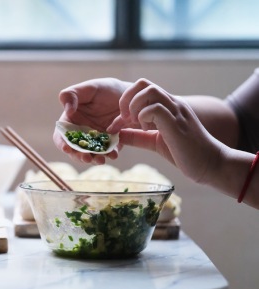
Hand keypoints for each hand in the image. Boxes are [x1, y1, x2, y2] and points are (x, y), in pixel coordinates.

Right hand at [54, 78, 130, 163]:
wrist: (130, 95)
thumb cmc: (106, 89)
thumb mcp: (89, 88)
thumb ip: (72, 94)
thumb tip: (67, 110)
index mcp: (71, 121)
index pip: (61, 135)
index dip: (62, 143)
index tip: (66, 148)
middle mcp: (82, 133)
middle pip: (75, 150)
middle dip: (79, 156)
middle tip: (86, 157)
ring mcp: (96, 140)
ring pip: (91, 154)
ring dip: (94, 159)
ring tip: (101, 160)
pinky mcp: (111, 144)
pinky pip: (108, 152)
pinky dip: (110, 154)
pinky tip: (114, 154)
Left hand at [108, 78, 224, 183]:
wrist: (212, 164)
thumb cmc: (186, 154)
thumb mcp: (155, 142)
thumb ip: (138, 137)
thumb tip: (119, 134)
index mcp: (167, 106)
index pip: (143, 88)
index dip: (126, 102)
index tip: (122, 122)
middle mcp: (172, 103)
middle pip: (143, 83)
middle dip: (126, 99)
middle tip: (126, 119)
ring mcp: (176, 111)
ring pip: (149, 91)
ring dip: (135, 106)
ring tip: (136, 123)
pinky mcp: (176, 124)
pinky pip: (155, 109)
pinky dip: (144, 117)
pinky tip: (147, 130)